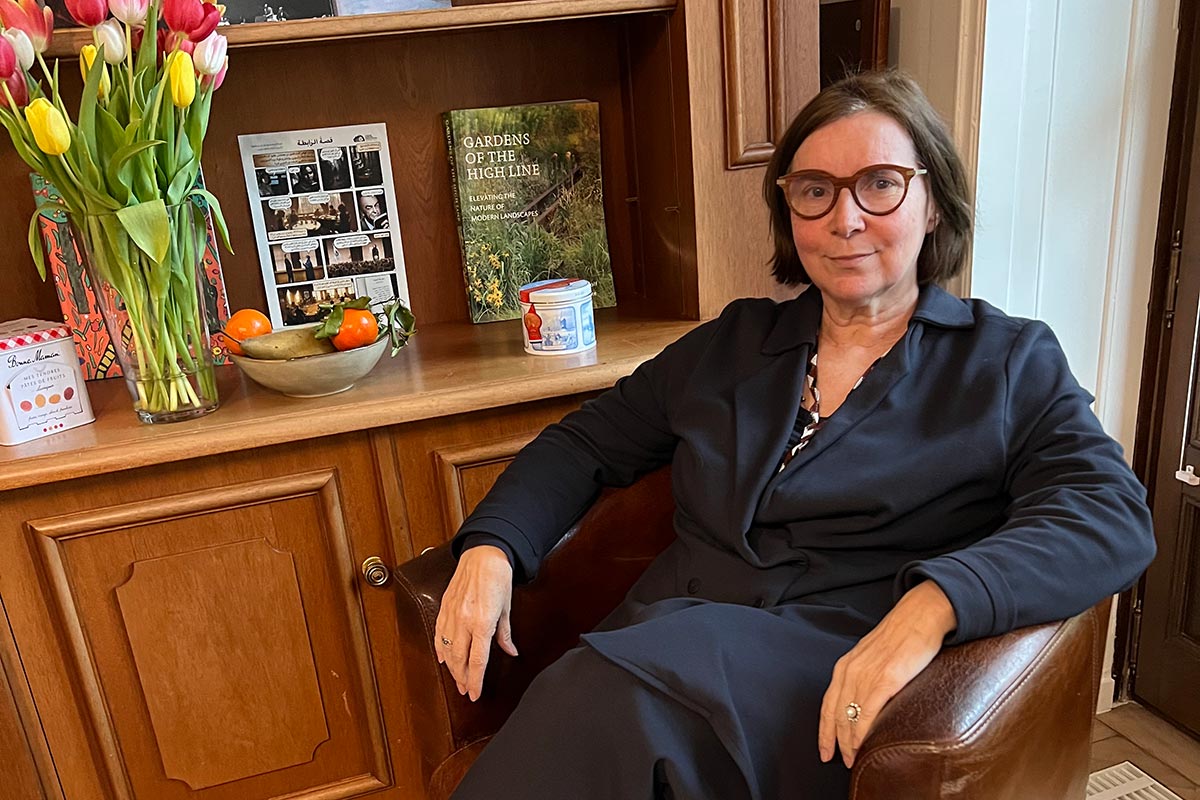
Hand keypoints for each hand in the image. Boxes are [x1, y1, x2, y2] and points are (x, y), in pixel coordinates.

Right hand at [435, 545, 518, 701]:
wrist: (483, 553)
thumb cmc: (498, 577)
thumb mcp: (507, 607)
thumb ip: (505, 633)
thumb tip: (510, 651)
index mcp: (482, 622)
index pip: (477, 660)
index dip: (475, 680)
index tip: (475, 694)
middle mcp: (464, 620)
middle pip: (460, 659)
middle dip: (462, 678)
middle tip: (466, 691)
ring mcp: (452, 614)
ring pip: (447, 649)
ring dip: (451, 667)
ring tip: (457, 679)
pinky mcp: (444, 607)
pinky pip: (438, 633)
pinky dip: (439, 648)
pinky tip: (442, 659)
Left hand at [818, 580, 955, 767]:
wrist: (919, 616)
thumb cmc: (900, 637)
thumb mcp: (872, 657)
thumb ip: (865, 677)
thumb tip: (864, 702)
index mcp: (845, 666)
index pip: (827, 705)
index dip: (824, 730)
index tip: (824, 749)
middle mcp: (850, 671)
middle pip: (835, 715)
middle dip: (835, 741)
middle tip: (839, 761)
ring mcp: (866, 676)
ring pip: (849, 717)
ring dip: (849, 742)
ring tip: (852, 759)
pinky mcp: (886, 680)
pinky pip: (867, 712)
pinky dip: (862, 732)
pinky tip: (862, 745)